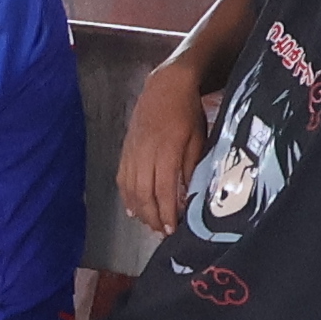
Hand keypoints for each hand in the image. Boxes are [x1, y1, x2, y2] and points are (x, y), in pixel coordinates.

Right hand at [116, 69, 201, 230]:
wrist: (165, 85)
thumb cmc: (188, 112)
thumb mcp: (198, 138)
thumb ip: (193, 166)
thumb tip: (191, 195)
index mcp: (166, 150)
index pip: (165, 189)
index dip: (167, 212)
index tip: (172, 229)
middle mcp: (146, 153)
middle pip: (144, 193)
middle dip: (152, 217)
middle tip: (161, 233)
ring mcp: (132, 151)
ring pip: (131, 188)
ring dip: (140, 211)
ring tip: (150, 225)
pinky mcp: (126, 149)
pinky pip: (122, 178)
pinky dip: (126, 197)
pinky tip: (133, 210)